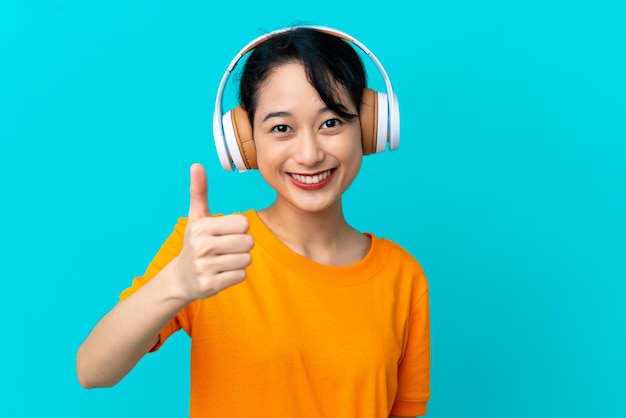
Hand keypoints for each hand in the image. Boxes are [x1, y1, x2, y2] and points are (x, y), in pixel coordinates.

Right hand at [173, 163, 252, 301]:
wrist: (180, 278)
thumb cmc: (195, 242)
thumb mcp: (196, 217)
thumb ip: (199, 191)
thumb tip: (197, 165)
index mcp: (201, 227)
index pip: (243, 223)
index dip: (239, 228)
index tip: (225, 232)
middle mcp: (202, 247)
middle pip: (248, 242)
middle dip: (242, 245)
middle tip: (226, 248)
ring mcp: (205, 267)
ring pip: (246, 259)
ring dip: (240, 260)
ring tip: (223, 260)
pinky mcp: (211, 285)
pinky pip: (241, 275)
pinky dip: (236, 275)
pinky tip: (222, 272)